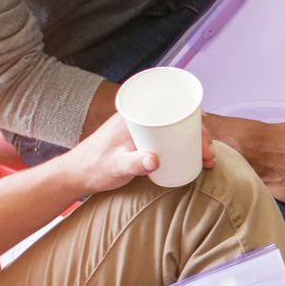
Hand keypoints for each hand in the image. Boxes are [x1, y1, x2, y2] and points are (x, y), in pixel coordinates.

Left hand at [58, 114, 215, 195]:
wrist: (75, 175)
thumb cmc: (93, 168)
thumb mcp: (116, 167)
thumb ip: (134, 163)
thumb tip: (155, 161)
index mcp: (135, 115)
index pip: (173, 110)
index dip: (195, 122)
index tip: (205, 140)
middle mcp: (140, 118)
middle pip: (179, 119)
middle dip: (200, 135)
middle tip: (209, 156)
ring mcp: (142, 129)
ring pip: (176, 129)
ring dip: (194, 141)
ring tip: (205, 160)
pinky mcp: (142, 140)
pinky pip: (169, 136)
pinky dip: (184, 144)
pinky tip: (193, 154)